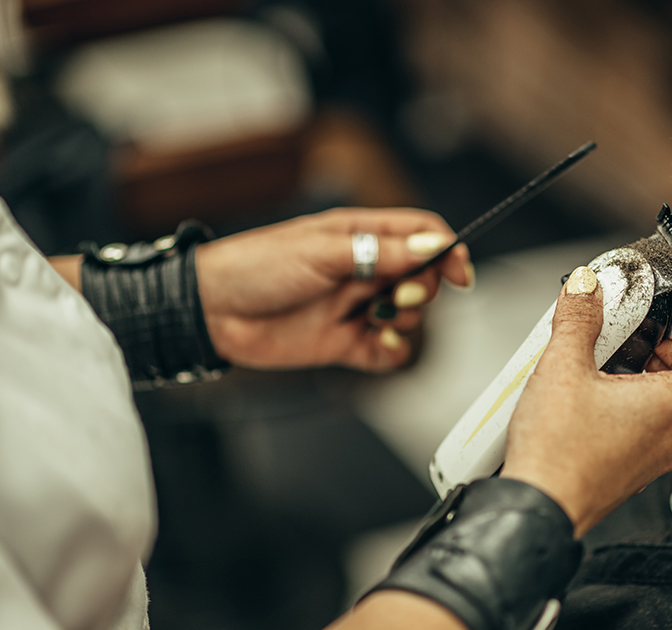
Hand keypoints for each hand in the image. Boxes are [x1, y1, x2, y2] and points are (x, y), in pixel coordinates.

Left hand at [195, 207, 472, 370]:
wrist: (211, 311)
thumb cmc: (257, 266)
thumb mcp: (324, 251)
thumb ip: (382, 251)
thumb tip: (434, 243)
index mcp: (361, 236)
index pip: (421, 235)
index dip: (447, 251)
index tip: (460, 274)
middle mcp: (364, 270)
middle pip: (423, 277)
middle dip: (425, 289)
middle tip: (402, 296)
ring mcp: (355, 306)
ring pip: (409, 315)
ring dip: (406, 320)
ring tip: (375, 318)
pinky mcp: (343, 342)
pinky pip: (386, 351)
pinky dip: (391, 351)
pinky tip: (378, 344)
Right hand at [500, 266, 671, 535]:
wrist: (538, 507)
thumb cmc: (559, 451)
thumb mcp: (563, 366)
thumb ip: (578, 320)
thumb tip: (585, 288)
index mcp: (671, 408)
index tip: (657, 336)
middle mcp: (669, 439)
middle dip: (656, 361)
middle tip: (621, 347)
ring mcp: (649, 462)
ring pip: (661, 414)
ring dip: (637, 387)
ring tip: (596, 373)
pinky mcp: (626, 475)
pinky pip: (638, 436)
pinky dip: (622, 414)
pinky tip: (581, 404)